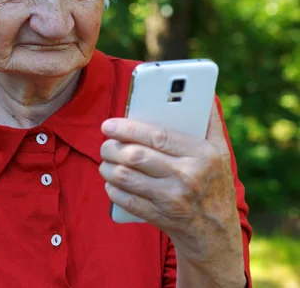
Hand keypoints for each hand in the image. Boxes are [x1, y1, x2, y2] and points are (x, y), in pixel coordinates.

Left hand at [99, 101, 244, 285]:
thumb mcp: (222, 152)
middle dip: (112, 148)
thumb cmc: (214, 184)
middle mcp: (189, 176)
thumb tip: (204, 93)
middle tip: (105, 144)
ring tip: (105, 162)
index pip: (157, 136)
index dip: (128, 128)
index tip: (108, 125)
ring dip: (108, 168)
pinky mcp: (161, 217)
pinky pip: (126, 200)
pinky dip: (113, 190)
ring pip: (126, 177)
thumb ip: (210, 122)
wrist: (216, 233)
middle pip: (136, 156)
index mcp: (203, 154)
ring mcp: (174, 199)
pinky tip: (111, 183)